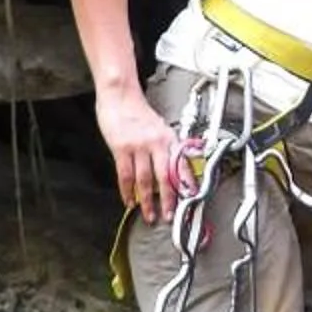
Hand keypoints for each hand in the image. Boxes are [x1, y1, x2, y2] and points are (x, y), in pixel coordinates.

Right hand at [98, 87, 190, 222]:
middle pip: (164, 177)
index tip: (191, 199)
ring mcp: (138, 146)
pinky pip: (125, 175)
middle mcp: (156, 142)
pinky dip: (127, 191)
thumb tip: (175, 168)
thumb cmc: (138, 112)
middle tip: (169, 215)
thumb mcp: (159, 127)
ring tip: (149, 214)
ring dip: (147, 200)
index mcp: (169, 138)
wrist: (120, 96)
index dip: (187, 183)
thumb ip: (167, 147)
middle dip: (168, 199)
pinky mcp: (121, 148)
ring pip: (144, 180)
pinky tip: (129, 201)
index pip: (181, 164)